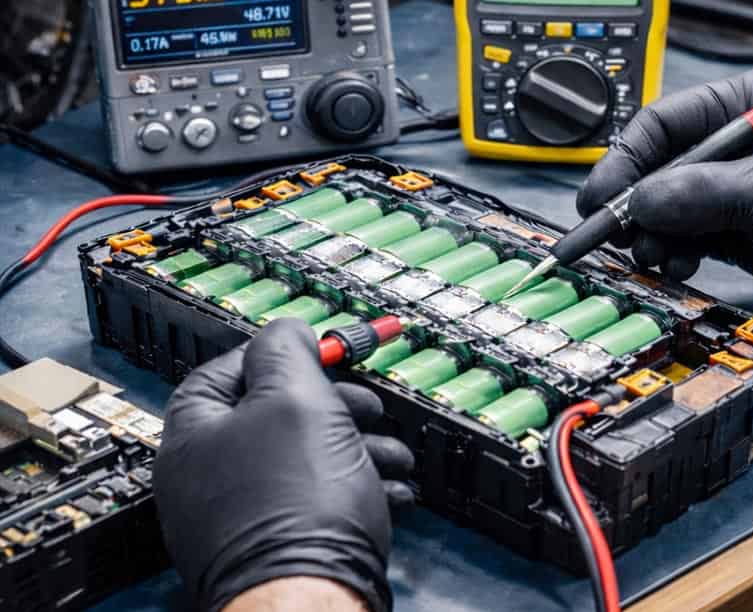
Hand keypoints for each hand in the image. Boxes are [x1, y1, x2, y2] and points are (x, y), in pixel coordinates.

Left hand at [153, 318, 414, 611]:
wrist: (314, 600)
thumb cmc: (297, 502)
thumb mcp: (295, 396)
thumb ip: (287, 350)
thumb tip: (286, 330)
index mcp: (194, 437)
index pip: (224, 372)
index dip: (274, 356)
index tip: (314, 352)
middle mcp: (207, 479)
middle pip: (273, 416)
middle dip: (333, 406)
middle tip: (367, 405)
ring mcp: (239, 518)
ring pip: (302, 457)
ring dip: (354, 445)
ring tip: (395, 454)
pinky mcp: (274, 546)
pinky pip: (313, 498)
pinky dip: (352, 484)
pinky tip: (389, 488)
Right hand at [577, 69, 752, 310]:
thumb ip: (702, 194)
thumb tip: (639, 204)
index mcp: (734, 108)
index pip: (659, 125)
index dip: (623, 159)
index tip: (601, 196)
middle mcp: (719, 144)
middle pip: (649, 168)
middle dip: (631, 203)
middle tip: (616, 233)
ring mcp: (718, 186)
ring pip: (656, 206)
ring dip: (647, 234)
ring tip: (655, 256)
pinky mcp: (720, 223)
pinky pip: (674, 234)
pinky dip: (667, 251)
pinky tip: (676, 263)